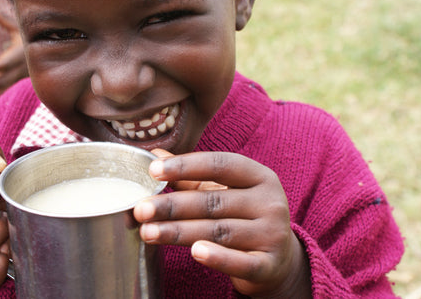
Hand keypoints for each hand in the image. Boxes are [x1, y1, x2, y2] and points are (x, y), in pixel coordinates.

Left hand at [0, 2, 27, 105]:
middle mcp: (19, 72)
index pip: (6, 64)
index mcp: (19, 56)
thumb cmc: (31, 40)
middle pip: (0, 81)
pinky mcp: (18, 89)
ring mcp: (19, 83)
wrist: (53, 58)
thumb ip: (3, 18)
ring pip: (2, 93)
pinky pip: (5, 98)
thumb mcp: (19, 28)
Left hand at [134, 151, 311, 297]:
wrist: (279, 260)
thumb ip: (191, 176)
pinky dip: (218, 258)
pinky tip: (195, 253)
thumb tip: (156, 155)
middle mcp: (270, 202)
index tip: (153, 170)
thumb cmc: (244, 217)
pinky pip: (240, 262)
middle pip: (213, 201)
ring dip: (179, 232)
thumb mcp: (223, 191)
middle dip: (172, 206)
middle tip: (141, 209)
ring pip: (218, 231)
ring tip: (149, 232)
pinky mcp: (269, 265)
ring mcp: (272, 234)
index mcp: (259, 176)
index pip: (219, 164)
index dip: (185, 166)